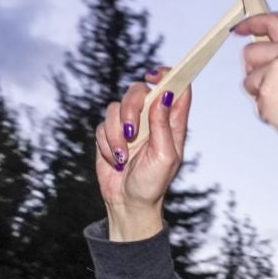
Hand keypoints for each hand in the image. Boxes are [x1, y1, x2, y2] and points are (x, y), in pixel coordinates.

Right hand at [96, 68, 194, 242]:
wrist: (129, 202)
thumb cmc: (153, 183)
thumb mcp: (164, 156)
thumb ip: (164, 125)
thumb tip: (165, 95)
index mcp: (171, 122)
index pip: (175, 88)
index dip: (168, 75)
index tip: (155, 75)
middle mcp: (151, 119)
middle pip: (139, 90)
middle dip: (131, 107)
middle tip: (131, 131)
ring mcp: (129, 125)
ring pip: (115, 107)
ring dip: (116, 134)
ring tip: (123, 157)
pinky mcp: (110, 134)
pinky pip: (102, 126)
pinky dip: (107, 144)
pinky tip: (117, 160)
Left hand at [234, 12, 277, 150]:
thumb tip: (271, 60)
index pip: (272, 23)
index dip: (252, 23)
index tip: (240, 29)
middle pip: (251, 52)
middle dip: (252, 69)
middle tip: (267, 85)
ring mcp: (275, 72)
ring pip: (249, 79)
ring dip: (259, 94)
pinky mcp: (265, 91)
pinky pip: (254, 100)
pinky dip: (264, 110)